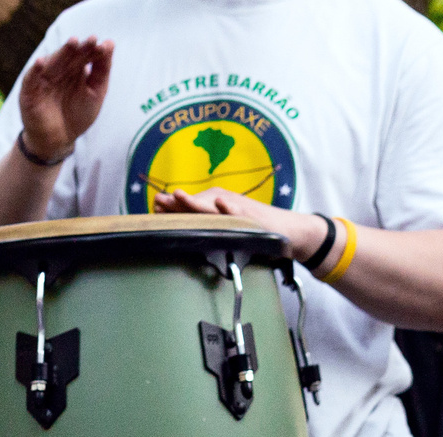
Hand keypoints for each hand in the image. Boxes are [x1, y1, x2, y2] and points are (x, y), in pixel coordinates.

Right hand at [14, 36, 111, 161]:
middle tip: (91, 40)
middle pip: (69, 56)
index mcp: (75, 70)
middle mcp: (59, 71)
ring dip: (61, 53)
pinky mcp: (29, 92)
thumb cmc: (77, 116)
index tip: (104, 46)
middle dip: (80, 47)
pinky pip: (30, 79)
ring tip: (72, 43)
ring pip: (52, 63)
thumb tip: (110, 43)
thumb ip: (102, 69)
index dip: (93, 50)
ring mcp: (44, 80)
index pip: (84, 55)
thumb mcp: (95, 93)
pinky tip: (40, 62)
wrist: (59, 142)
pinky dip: (34, 70)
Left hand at [153, 187, 317, 256]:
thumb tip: (174, 234)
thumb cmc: (253, 231)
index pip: (187, 209)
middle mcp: (223, 205)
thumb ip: (204, 229)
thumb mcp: (225, 230)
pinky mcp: (254, 218)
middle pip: (195, 205)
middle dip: (176, 203)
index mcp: (213, 209)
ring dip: (195, 201)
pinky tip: (222, 203)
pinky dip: (231, 208)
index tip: (152, 206)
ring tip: (178, 196)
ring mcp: (238, 210)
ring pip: (213, 206)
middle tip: (158, 200)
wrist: (290, 231)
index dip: (169, 208)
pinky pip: (241, 213)